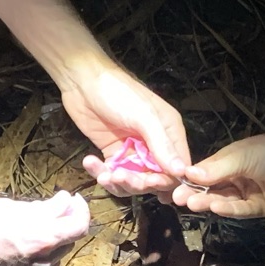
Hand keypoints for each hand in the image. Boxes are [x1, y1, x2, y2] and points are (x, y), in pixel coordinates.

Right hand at [0, 192, 90, 265]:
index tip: (73, 199)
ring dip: (52, 240)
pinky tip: (21, 241)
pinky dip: (38, 254)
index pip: (79, 226)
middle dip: (65, 223)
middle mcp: (39, 264)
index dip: (81, 210)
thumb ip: (41, 209)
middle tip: (55, 206)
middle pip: (68, 242)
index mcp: (40, 240)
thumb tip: (63, 202)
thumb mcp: (6, 209)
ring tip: (35, 223)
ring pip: (53, 258)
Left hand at [69, 64, 189, 195]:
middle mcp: (154, 145)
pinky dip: (101, 173)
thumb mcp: (145, 116)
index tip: (151, 184)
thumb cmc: (119, 93)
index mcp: (170, 133)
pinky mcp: (113, 154)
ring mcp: (133, 151)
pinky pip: (112, 174)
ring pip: (132, 181)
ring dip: (118, 183)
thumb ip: (162, 144)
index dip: (167, 181)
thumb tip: (181, 172)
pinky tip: (90, 162)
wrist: (83, 82)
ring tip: (104, 174)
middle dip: (138, 183)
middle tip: (120, 176)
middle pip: (154, 179)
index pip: (178, 168)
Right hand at [172, 131, 264, 216]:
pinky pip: (240, 210)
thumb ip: (216, 168)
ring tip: (193, 203)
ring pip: (223, 201)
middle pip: (210, 189)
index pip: (203, 172)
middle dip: (195, 193)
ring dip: (208, 202)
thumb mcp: (242, 156)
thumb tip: (188, 173)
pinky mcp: (258, 208)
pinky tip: (216, 207)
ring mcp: (246, 194)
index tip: (172, 185)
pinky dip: (228, 209)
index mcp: (228, 162)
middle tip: (178, 199)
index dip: (188, 179)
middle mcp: (234, 178)